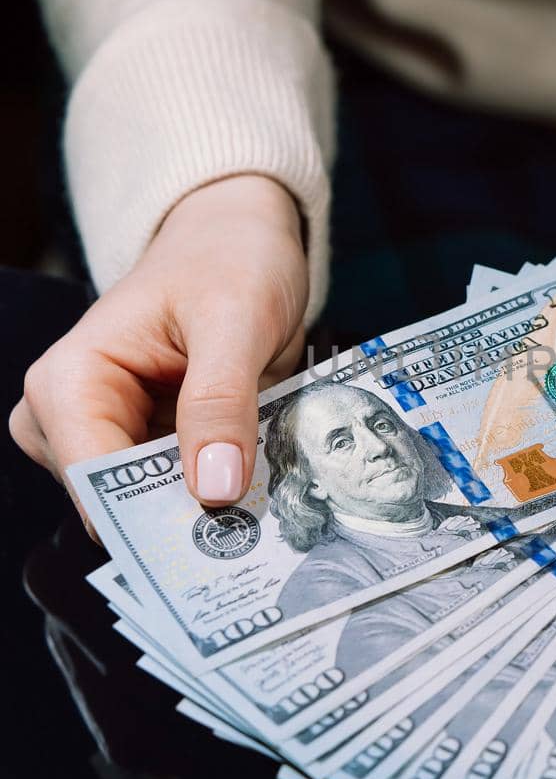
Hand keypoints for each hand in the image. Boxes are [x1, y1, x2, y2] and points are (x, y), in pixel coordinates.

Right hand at [10, 175, 308, 531]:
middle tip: (261, 519)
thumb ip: (220, 401)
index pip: (96, 487)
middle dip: (190, 519)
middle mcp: (67, 418)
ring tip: (265, 489)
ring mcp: (104, 437)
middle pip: (120, 508)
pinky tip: (256, 480)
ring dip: (210, 508)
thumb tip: (213, 488)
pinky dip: (218, 491)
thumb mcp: (235, 319)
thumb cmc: (226, 258)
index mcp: (67, 382)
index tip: (226, 540)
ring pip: (150, 509)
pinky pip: (176, 493)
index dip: (159, 521)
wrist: (237, 238)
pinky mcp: (142, 447)